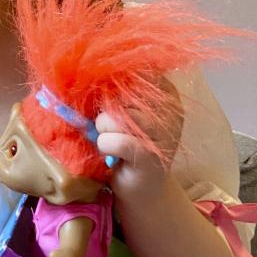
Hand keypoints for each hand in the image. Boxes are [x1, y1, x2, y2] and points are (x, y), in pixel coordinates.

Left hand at [95, 77, 182, 202]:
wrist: (142, 189)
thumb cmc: (128, 142)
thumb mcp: (125, 110)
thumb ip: (116, 89)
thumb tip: (86, 67)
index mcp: (166, 92)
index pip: (135, 70)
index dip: (111, 79)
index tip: (104, 95)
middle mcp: (170, 109)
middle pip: (121, 92)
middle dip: (105, 109)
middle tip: (108, 125)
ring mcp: (164, 133)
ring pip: (115, 116)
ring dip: (103, 129)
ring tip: (111, 138)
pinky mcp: (150, 156)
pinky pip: (115, 140)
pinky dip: (105, 145)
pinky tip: (111, 153)